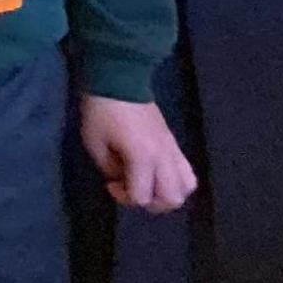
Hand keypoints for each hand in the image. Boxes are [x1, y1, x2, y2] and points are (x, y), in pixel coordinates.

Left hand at [79, 95, 195, 213]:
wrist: (120, 79)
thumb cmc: (101, 111)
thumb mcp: (94, 143)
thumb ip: (110, 169)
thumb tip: (122, 179)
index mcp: (142, 157)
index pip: (142, 196)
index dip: (123, 197)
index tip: (110, 183)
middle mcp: (163, 157)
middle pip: (172, 198)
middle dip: (151, 203)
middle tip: (132, 189)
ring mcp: (173, 149)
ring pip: (187, 187)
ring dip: (167, 194)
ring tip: (148, 185)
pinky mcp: (175, 143)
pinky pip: (187, 171)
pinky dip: (176, 181)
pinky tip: (156, 174)